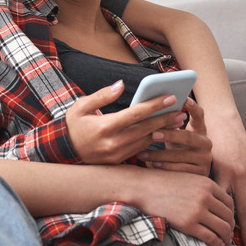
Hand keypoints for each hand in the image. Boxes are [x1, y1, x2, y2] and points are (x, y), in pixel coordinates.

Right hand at [65, 80, 183, 164]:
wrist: (64, 151)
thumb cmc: (74, 125)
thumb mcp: (81, 106)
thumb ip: (103, 95)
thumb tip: (121, 84)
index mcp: (105, 127)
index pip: (136, 114)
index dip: (154, 105)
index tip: (170, 97)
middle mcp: (113, 142)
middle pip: (145, 128)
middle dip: (165, 119)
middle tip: (180, 110)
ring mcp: (117, 154)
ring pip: (146, 141)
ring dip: (163, 130)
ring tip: (177, 121)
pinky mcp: (119, 161)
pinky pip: (140, 149)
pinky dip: (153, 140)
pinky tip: (163, 132)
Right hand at [126, 166, 235, 245]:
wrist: (144, 187)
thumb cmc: (164, 182)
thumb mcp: (189, 178)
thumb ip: (204, 188)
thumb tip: (217, 204)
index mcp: (207, 183)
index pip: (229, 202)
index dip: (231, 213)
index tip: (229, 220)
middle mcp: (205, 197)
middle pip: (228, 216)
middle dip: (231, 226)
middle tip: (229, 232)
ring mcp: (197, 211)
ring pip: (223, 228)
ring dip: (226, 236)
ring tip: (224, 239)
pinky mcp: (188, 224)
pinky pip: (210, 237)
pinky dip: (217, 242)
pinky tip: (217, 243)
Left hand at [136, 98, 212, 175]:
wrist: (190, 170)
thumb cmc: (178, 146)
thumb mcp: (177, 134)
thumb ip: (170, 123)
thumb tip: (150, 107)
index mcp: (200, 129)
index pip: (199, 115)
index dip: (193, 107)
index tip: (184, 99)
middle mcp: (205, 143)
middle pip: (188, 137)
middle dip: (169, 135)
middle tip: (153, 134)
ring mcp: (205, 159)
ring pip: (181, 156)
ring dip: (160, 155)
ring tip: (143, 153)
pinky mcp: (201, 173)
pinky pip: (181, 170)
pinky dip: (166, 167)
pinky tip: (153, 164)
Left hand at [210, 123, 245, 245]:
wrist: (223, 122)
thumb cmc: (206, 144)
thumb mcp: (202, 163)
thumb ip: (206, 184)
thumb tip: (204, 208)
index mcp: (221, 175)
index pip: (226, 208)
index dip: (227, 225)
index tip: (227, 240)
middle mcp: (238, 175)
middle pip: (243, 211)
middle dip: (245, 233)